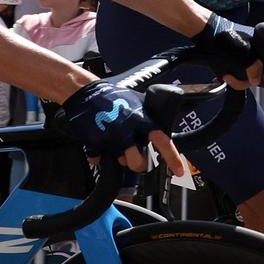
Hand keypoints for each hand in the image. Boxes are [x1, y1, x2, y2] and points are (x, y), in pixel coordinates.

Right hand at [60, 79, 183, 175]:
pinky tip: (100, 142)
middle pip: (138, 162)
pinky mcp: (94, 144)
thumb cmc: (112, 96)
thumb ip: (148, 117)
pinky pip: (99, 158)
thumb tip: (161, 129)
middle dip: (137, 164)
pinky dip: (99, 154)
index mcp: (141, 119)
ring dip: (120, 158)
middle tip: (135, 158)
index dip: (172, 158)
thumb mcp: (136, 101)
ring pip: (121, 162)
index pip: (162, 141)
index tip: (179, 171)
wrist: (84, 93)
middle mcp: (127, 130)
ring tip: (116, 147)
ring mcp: (110, 138)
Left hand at [193, 14, 263, 96]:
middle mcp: (263, 58)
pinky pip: (243, 81)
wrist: (210, 35)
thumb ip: (252, 65)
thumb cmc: (229, 37)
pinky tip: (225, 77)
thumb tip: (256, 81)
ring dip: (242, 83)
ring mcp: (252, 65)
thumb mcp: (242, 49)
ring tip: (228, 77)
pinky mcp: (242, 70)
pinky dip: (235, 82)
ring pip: (255, 82)